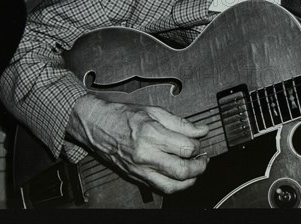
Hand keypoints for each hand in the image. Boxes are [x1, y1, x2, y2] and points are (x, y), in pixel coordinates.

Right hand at [67, 94, 208, 193]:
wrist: (96, 126)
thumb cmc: (123, 116)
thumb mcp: (154, 111)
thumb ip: (181, 123)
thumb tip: (200, 130)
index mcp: (151, 134)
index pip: (186, 148)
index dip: (198, 145)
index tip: (200, 140)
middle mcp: (145, 155)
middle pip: (182, 170)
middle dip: (199, 166)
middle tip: (204, 158)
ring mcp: (140, 169)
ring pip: (172, 185)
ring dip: (190, 180)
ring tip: (195, 169)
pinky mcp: (136, 177)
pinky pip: (160, 188)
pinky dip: (174, 185)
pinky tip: (180, 176)